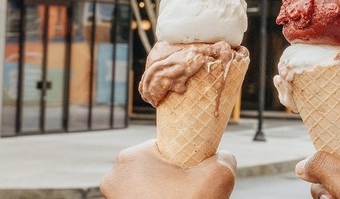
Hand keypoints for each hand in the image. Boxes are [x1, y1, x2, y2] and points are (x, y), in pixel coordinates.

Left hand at [100, 139, 236, 198]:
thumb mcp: (215, 179)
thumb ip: (224, 159)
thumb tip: (225, 158)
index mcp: (132, 157)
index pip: (166, 146)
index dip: (185, 157)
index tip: (195, 172)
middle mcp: (116, 176)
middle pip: (157, 166)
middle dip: (175, 177)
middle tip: (190, 191)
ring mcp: (115, 197)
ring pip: (149, 186)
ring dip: (166, 192)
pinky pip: (143, 198)